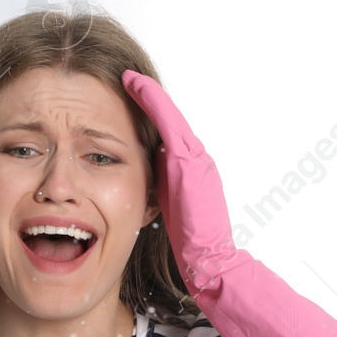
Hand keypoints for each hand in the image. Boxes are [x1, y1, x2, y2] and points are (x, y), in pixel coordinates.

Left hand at [122, 70, 336, 336]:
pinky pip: (168, 121)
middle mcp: (196, 157)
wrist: (211, 260)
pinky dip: (152, 101)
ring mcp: (195, 157)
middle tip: (125, 76)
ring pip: (169, 115)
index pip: (167, 133)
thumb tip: (144, 178)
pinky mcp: (190, 161)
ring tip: (127, 76)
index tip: (127, 94)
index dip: (148, 112)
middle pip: (168, 119)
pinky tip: (134, 86)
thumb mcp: (172, 208)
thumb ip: (163, 188)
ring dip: (148, 93)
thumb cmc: (191, 243)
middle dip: (147, 97)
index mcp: (191, 169)